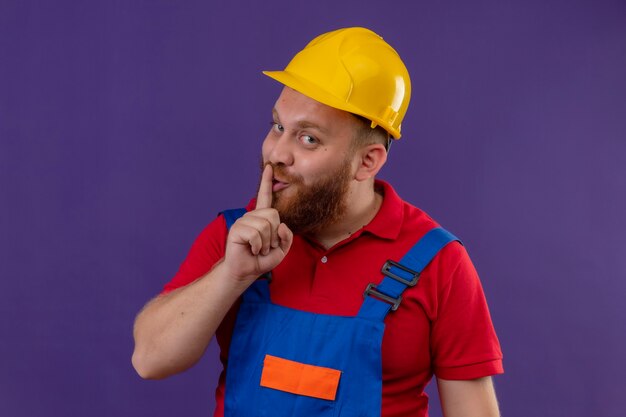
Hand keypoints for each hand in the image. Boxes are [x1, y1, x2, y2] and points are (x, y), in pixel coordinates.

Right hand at [223, 164, 292, 282]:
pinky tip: (251, 249)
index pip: (265, 197)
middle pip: (273, 215)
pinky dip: (258, 246)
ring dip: (266, 243)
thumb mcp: (282, 249)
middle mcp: (252, 216)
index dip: (266, 182)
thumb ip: (287, 237)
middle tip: (266, 246)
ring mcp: (243, 221)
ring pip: (265, 225)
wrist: (245, 272)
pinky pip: (256, 234)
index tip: (269, 167)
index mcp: (262, 217)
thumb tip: (282, 225)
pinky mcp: (236, 229)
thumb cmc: (262, 259)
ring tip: (258, 249)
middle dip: (275, 235)